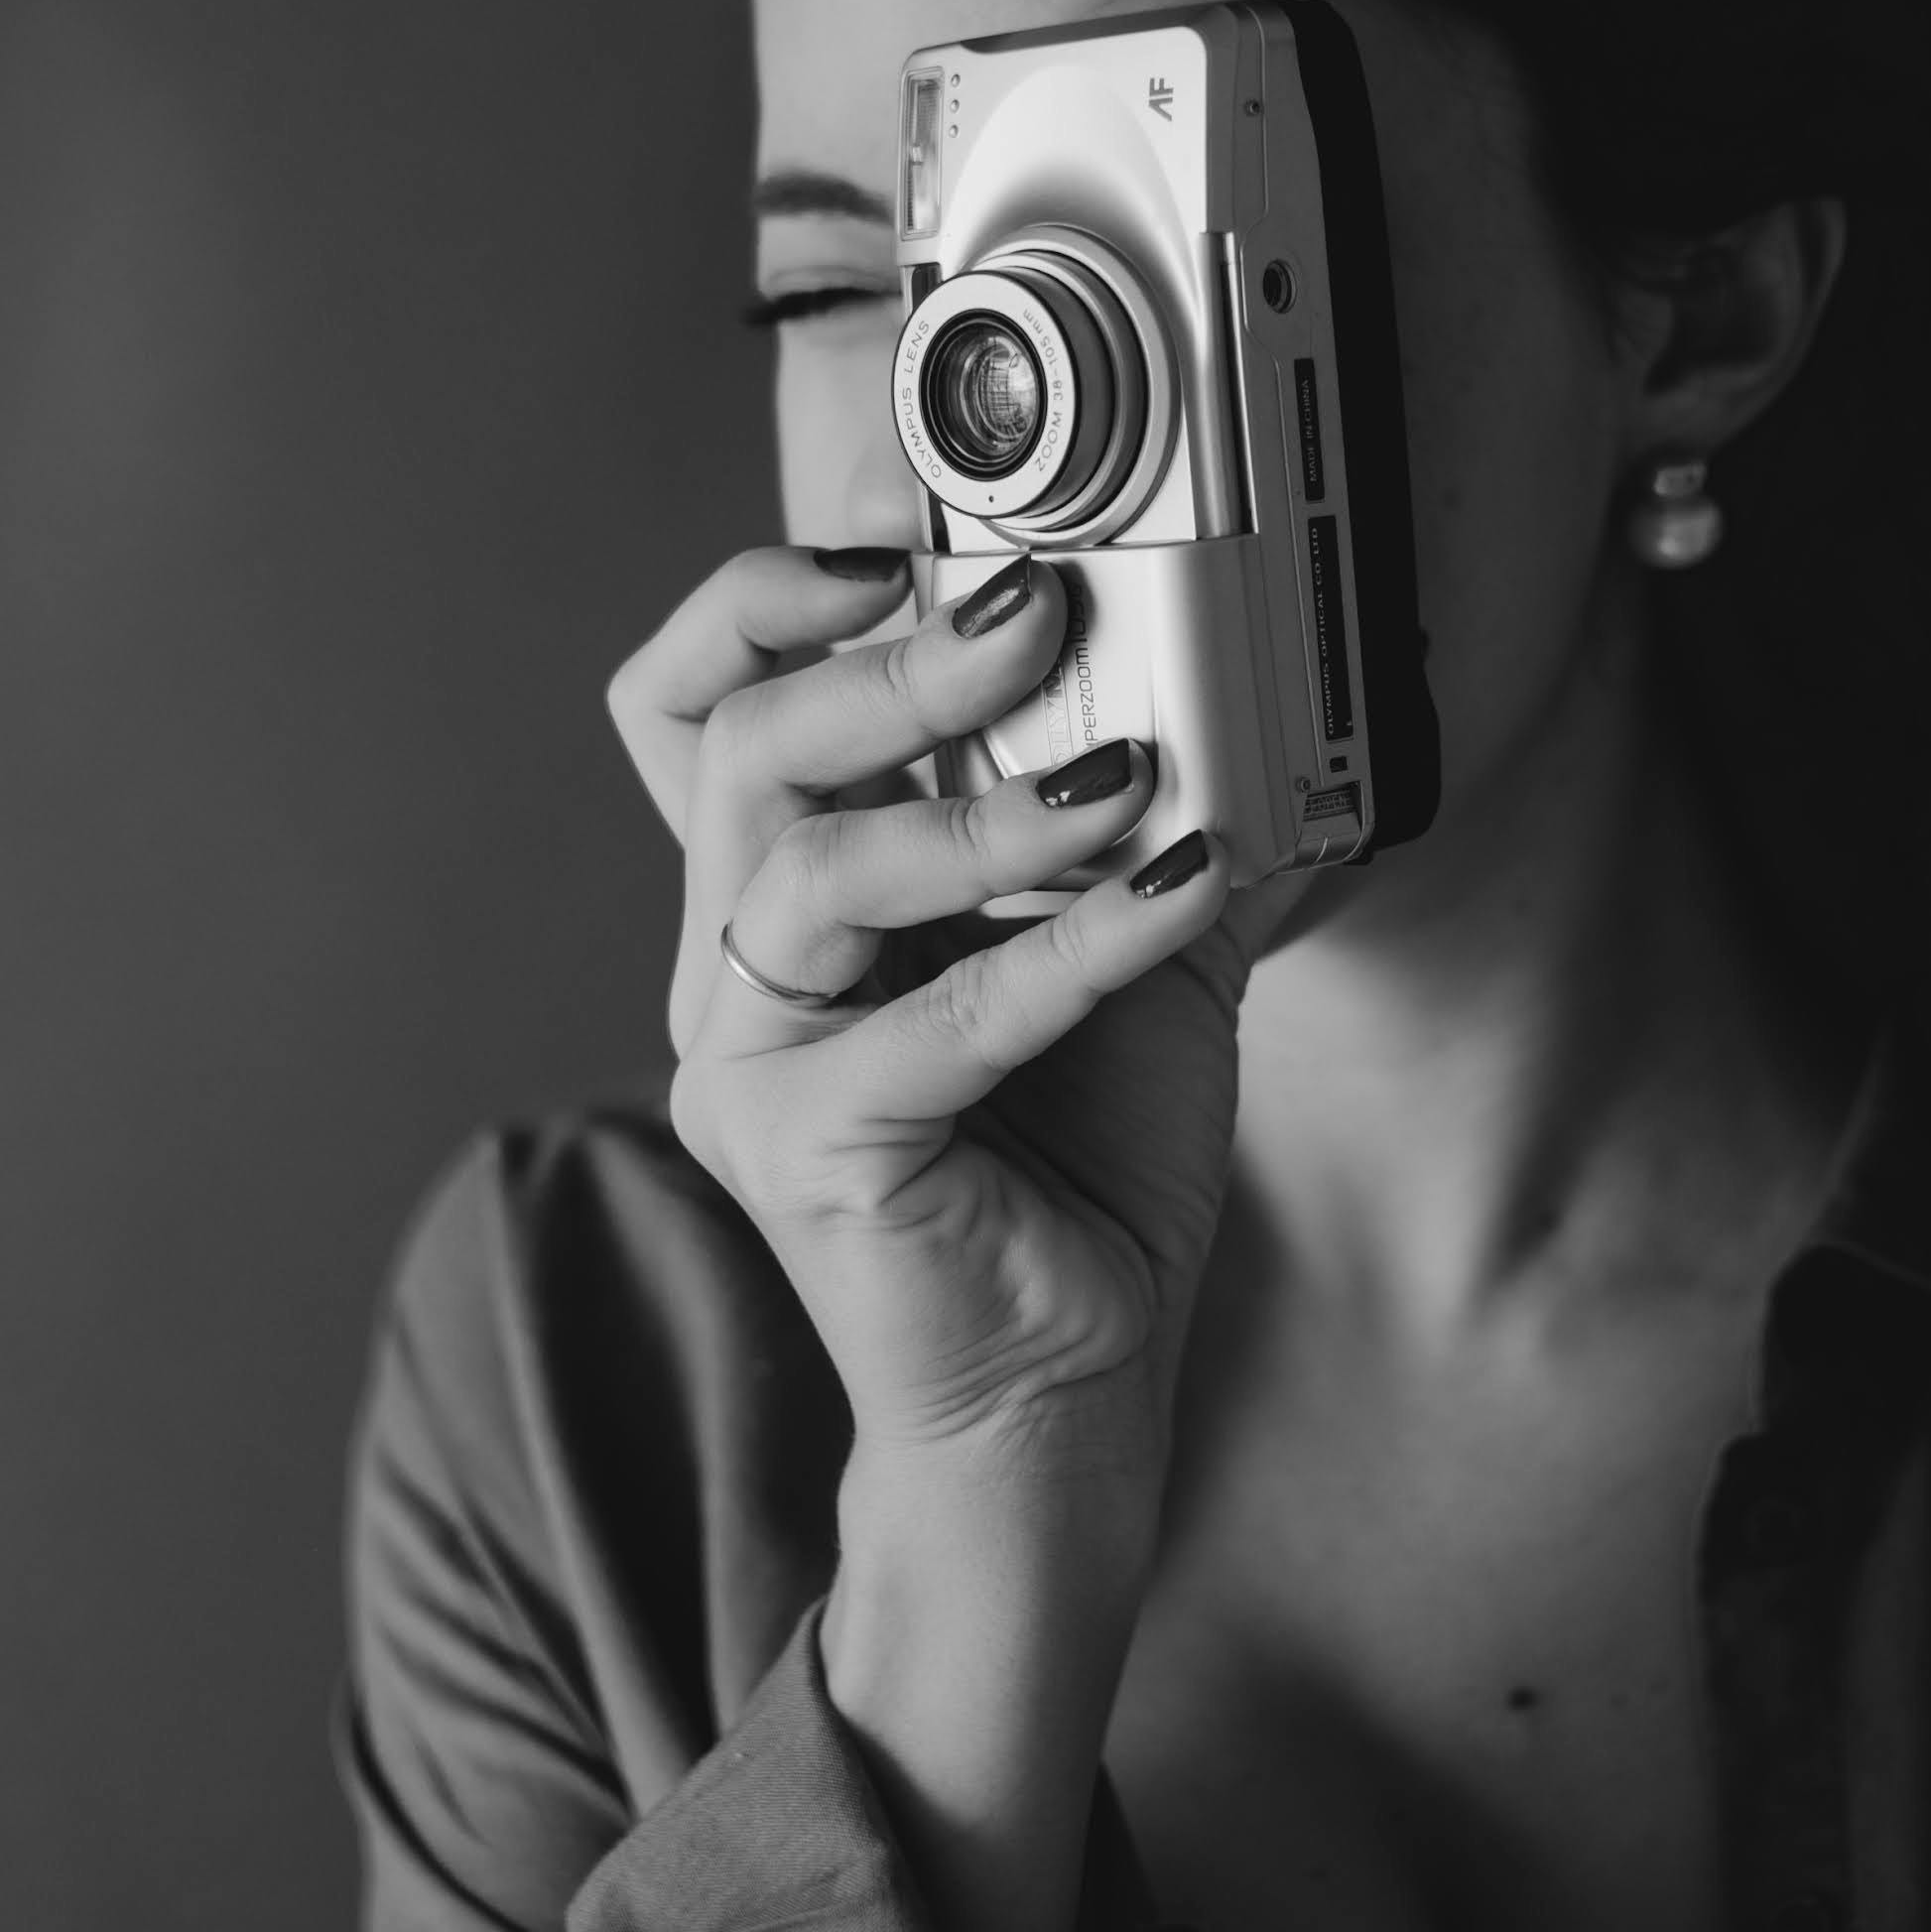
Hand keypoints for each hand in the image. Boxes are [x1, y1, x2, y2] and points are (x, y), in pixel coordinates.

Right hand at [607, 544, 1246, 1517]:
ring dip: (980, 804)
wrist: (1068, 1395)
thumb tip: (1237, 677)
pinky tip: (1183, 884)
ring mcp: (752, 1067)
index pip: (693, 700)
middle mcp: (733, 968)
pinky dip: (1075, 936)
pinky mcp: (810, 1156)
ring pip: (807, 866)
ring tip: (1122, 779)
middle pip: (745, 748)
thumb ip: (1133, 814)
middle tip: (1034, 611)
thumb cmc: (1079, 1170)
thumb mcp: (1118, 940)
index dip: (769, 598)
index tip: (912, 537)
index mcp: (778, 896)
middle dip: (895, 657)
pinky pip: (939, 1015)